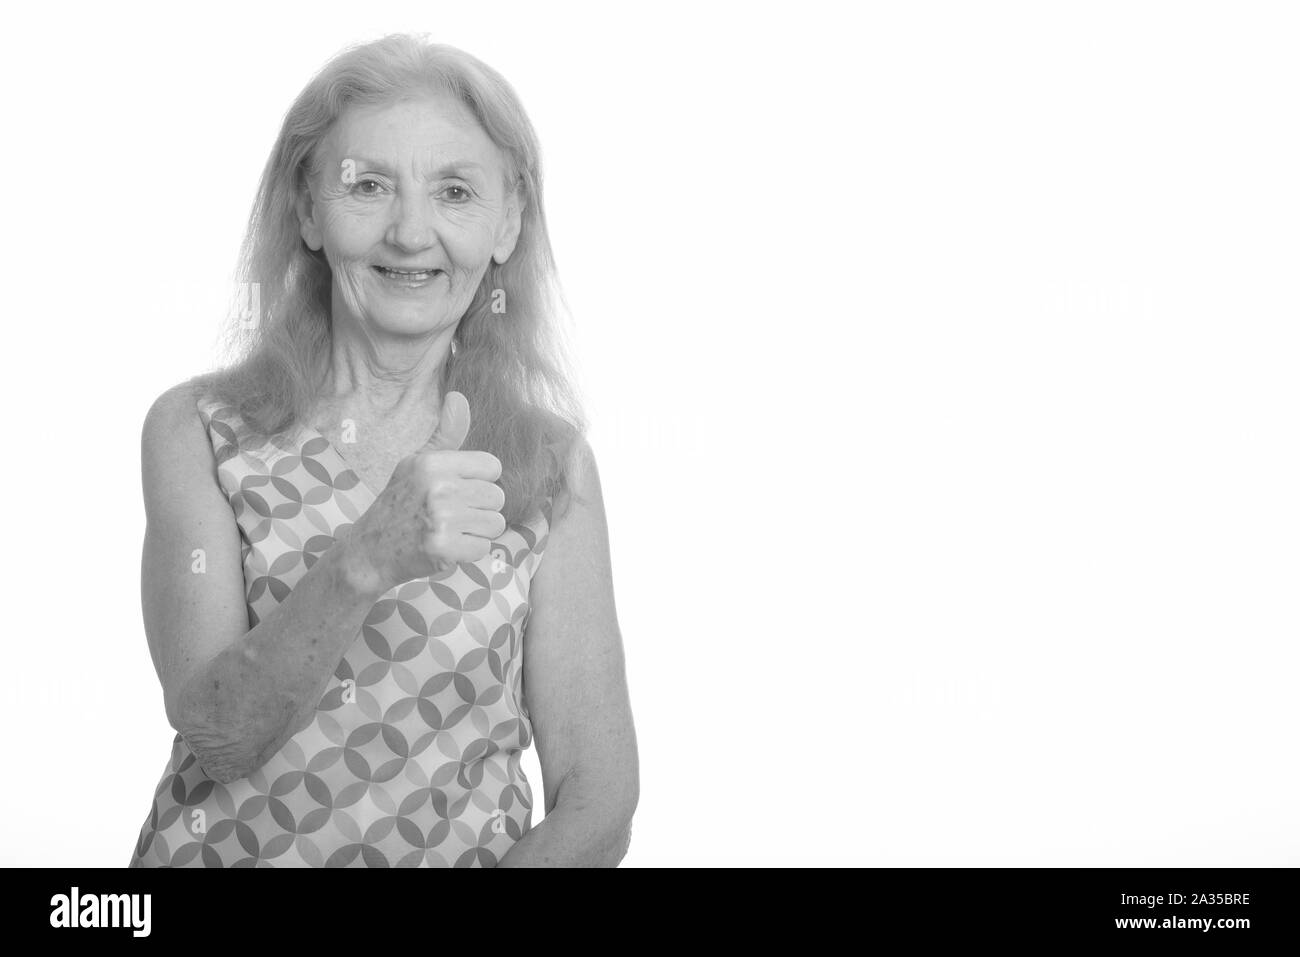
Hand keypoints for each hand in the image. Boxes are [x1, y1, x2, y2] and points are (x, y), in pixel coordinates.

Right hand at [345, 391, 505, 592]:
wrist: (370, 550)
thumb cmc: (400, 503)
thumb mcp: (417, 463)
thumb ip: (445, 433)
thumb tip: (458, 396)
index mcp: (433, 463)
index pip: (493, 467)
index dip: (480, 481)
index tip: (459, 491)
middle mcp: (438, 487)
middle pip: (497, 497)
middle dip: (480, 510)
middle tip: (452, 515)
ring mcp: (441, 519)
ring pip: (495, 524)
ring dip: (477, 532)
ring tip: (451, 530)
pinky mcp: (443, 549)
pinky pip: (483, 549)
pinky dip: (468, 553)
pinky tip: (447, 548)